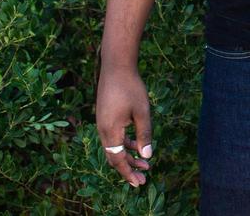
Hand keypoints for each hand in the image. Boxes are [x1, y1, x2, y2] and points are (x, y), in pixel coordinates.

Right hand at [96, 65, 153, 186]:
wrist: (116, 66)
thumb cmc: (131, 88)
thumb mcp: (142, 112)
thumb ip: (144, 135)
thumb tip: (147, 156)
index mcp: (110, 131)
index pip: (118, 160)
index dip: (128, 173)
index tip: (138, 183)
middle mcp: (102, 130)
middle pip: (114, 156)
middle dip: (128, 168)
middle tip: (143, 177)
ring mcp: (102, 123)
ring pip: (115, 147)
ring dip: (129, 156)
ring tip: (145, 163)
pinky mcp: (105, 116)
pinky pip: (114, 137)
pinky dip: (125, 144)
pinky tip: (137, 144)